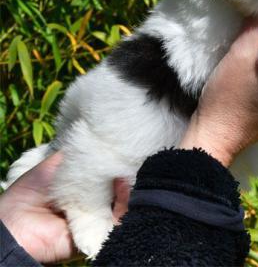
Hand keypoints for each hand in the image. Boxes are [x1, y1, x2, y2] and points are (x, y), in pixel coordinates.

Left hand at [0, 152, 129, 263]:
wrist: (13, 222)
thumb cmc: (29, 191)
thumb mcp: (54, 164)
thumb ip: (76, 154)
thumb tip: (98, 141)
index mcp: (78, 188)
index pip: (102, 177)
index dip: (112, 165)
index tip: (119, 154)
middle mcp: (86, 203)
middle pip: (112, 190)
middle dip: (121, 177)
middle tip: (124, 163)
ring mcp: (90, 219)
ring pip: (117, 205)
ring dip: (124, 190)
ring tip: (123, 177)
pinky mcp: (92, 234)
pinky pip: (113, 223)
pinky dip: (121, 207)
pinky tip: (121, 190)